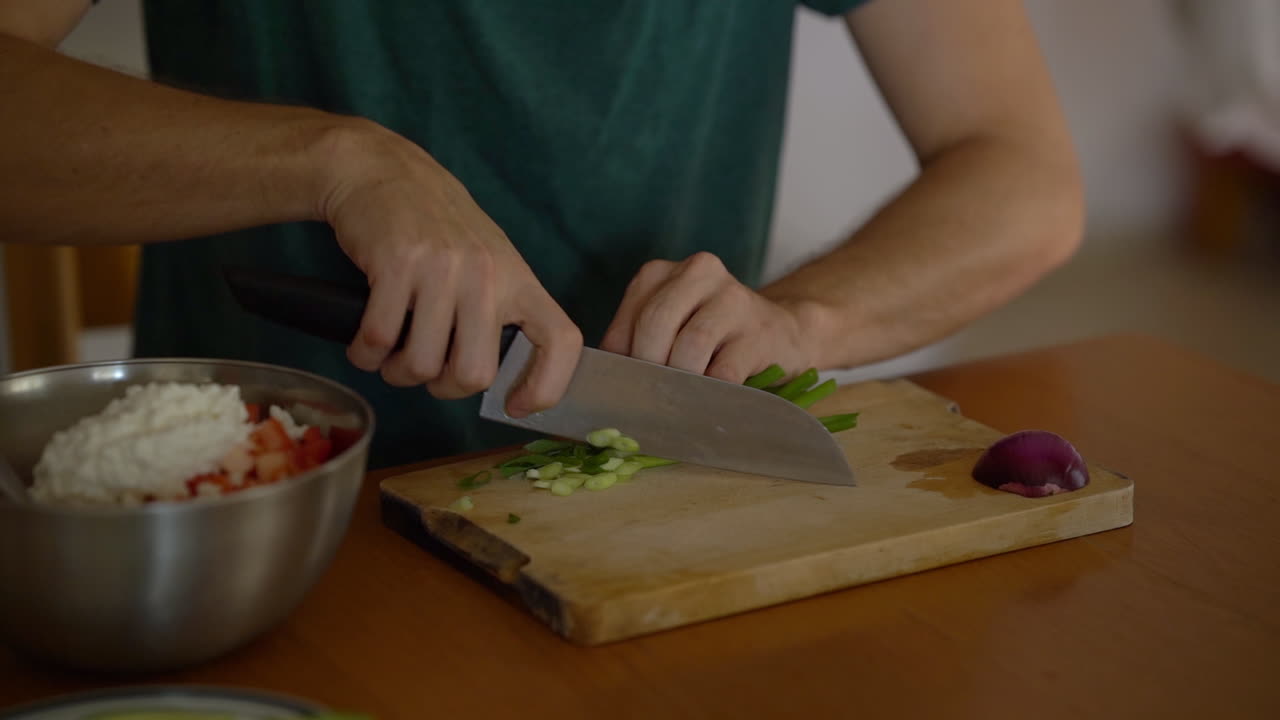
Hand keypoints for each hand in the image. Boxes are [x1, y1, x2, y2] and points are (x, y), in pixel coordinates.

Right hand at [318, 121, 581, 415]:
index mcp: (518, 279)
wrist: (383, 170)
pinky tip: (365, 344)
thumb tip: (495, 380)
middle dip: (444, 389)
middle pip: (475, 373)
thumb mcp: (488, 261)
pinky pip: (380, 339)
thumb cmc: (436, 227)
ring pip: (422, 364)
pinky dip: (366, 354)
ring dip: (398, 373)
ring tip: (390, 355)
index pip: (560, 340)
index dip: (546, 386)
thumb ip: (499, 312)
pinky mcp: (396, 264)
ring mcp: (442, 269)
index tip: (517, 406)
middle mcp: (487, 275)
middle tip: (427, 373)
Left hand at [600, 252, 824, 383]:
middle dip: (649, 371)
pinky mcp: (759, 331)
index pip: (625, 323)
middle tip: (652, 400)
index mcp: (659, 273)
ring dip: (681, 384)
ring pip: (689, 347)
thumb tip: (599, 385)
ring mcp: (732, 297)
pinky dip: (711, 394)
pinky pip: (724, 371)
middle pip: (654, 326)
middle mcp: (697, 272)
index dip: (621, 364)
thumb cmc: (711, 340)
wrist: (782, 335)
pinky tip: (710, 401)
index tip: (625, 392)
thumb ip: (634, 345)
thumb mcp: (666, 329)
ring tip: (682, 401)